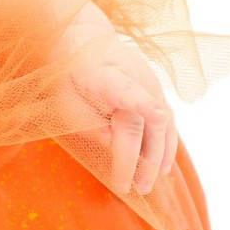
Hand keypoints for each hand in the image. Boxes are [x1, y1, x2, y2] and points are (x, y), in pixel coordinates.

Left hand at [56, 23, 178, 196]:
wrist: (84, 40)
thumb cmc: (67, 73)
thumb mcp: (63, 98)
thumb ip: (87, 121)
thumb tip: (112, 143)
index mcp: (107, 77)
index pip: (128, 90)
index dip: (142, 103)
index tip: (154, 114)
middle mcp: (136, 80)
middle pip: (147, 124)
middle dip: (144, 160)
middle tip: (136, 188)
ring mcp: (150, 85)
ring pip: (164, 126)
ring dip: (158, 158)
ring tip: (148, 185)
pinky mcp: (156, 91)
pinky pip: (166, 122)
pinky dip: (166, 145)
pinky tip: (162, 167)